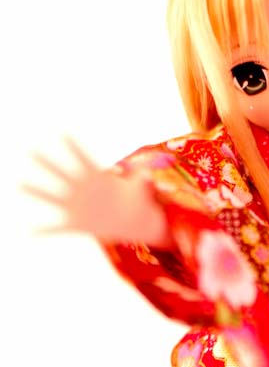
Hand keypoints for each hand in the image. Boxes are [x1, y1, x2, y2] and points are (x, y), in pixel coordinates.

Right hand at [24, 138, 168, 245]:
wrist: (133, 221)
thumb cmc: (136, 200)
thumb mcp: (142, 187)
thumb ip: (143, 177)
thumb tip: (150, 168)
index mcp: (95, 176)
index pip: (82, 158)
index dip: (74, 147)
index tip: (65, 134)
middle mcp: (81, 189)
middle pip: (61, 173)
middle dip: (48, 164)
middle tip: (33, 153)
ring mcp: (76, 206)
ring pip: (52, 197)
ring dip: (37, 192)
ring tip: (20, 184)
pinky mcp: (77, 224)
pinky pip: (57, 228)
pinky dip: (44, 230)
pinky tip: (31, 232)